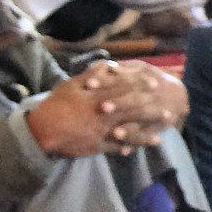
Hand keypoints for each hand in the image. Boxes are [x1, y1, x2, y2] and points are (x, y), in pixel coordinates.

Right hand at [26, 61, 182, 157]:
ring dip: (147, 132)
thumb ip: (91, 76)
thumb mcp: (70, 85)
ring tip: (162, 132)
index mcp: (97, 97)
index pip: (123, 89)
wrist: (42, 129)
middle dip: (151, 110)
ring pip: (129, 131)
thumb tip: (108, 65)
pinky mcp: (97, 144)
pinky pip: (116, 146)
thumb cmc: (56, 104)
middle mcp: (103, 113)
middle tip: (168, 109)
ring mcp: (101, 130)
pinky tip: (142, 147)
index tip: (155, 83)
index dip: (140, 86)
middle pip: (132, 110)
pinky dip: (129, 146)